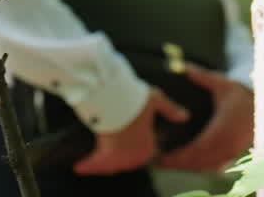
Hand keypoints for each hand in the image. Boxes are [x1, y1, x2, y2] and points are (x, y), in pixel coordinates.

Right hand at [74, 88, 188, 174]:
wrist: (117, 97)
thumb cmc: (136, 97)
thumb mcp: (156, 101)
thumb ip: (170, 110)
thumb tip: (185, 117)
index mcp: (148, 148)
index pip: (139, 155)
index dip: (130, 149)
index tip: (121, 142)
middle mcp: (136, 157)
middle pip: (123, 162)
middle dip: (115, 157)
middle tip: (107, 147)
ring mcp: (121, 158)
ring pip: (108, 164)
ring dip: (101, 162)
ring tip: (88, 160)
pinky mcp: (105, 154)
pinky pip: (95, 163)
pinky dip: (87, 165)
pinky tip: (77, 167)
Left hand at [157, 65, 253, 171]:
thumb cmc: (241, 93)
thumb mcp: (222, 83)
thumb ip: (202, 76)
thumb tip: (183, 67)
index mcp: (222, 129)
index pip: (196, 149)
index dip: (178, 156)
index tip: (162, 156)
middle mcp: (227, 144)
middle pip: (199, 162)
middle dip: (179, 163)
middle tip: (160, 161)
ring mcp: (232, 152)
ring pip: (207, 167)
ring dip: (189, 167)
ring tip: (170, 163)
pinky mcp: (234, 154)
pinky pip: (216, 167)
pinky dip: (201, 168)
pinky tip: (190, 165)